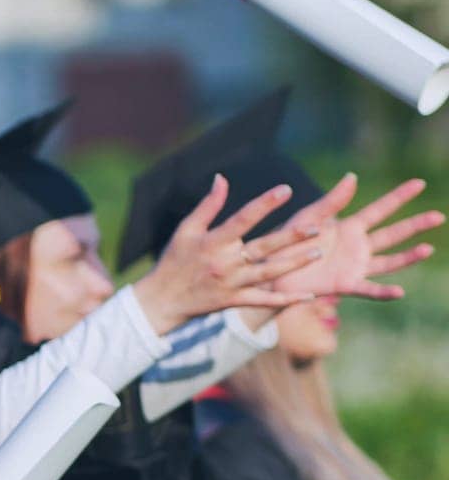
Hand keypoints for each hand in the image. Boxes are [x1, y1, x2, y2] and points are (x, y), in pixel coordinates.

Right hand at [133, 175, 323, 333]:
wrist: (162, 300)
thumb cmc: (174, 260)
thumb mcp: (186, 229)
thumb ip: (208, 205)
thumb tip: (221, 178)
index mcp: (213, 241)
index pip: (243, 218)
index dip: (265, 203)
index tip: (286, 190)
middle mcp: (225, 262)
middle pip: (263, 247)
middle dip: (290, 237)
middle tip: (317, 227)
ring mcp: (231, 283)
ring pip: (268, 273)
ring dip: (294, 264)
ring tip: (318, 253)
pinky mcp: (234, 301)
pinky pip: (264, 301)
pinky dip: (286, 300)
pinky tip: (309, 296)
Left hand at [275, 174, 442, 299]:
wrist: (269, 270)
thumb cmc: (286, 241)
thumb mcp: (309, 217)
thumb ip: (331, 201)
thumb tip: (352, 176)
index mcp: (349, 226)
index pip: (380, 209)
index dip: (399, 196)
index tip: (419, 182)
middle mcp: (358, 246)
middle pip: (393, 234)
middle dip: (415, 225)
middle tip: (439, 216)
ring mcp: (354, 266)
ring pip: (389, 261)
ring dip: (408, 256)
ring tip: (428, 249)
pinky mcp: (345, 285)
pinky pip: (368, 289)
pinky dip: (384, 292)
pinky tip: (399, 291)